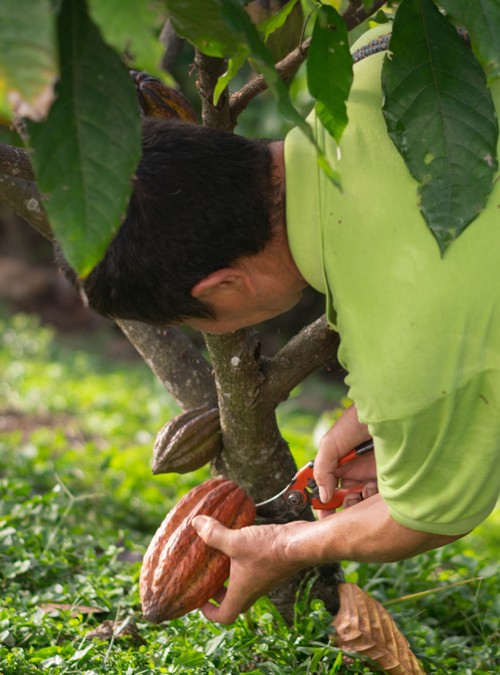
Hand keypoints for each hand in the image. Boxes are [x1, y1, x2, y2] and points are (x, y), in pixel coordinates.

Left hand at [192, 516, 306, 623]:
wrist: (299, 544)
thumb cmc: (268, 550)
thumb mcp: (236, 541)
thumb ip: (214, 534)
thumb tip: (196, 523)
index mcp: (241, 593)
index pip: (224, 616)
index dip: (209, 612)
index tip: (201, 601)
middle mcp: (254, 590)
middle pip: (233, 601)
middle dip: (219, 593)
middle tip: (209, 579)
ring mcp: (264, 580)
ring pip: (244, 585)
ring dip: (231, 576)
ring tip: (220, 558)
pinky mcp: (271, 567)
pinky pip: (254, 571)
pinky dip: (243, 562)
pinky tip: (239, 543)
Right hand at [314, 405, 376, 515]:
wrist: (387, 411)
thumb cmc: (356, 421)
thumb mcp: (331, 444)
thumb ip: (322, 470)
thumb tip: (323, 497)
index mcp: (340, 462)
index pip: (329, 486)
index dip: (324, 501)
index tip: (321, 512)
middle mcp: (356, 469)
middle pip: (346, 497)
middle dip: (342, 504)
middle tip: (343, 502)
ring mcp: (373, 474)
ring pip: (363, 499)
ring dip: (358, 502)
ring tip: (358, 493)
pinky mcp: (390, 477)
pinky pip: (380, 496)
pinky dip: (373, 498)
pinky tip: (372, 489)